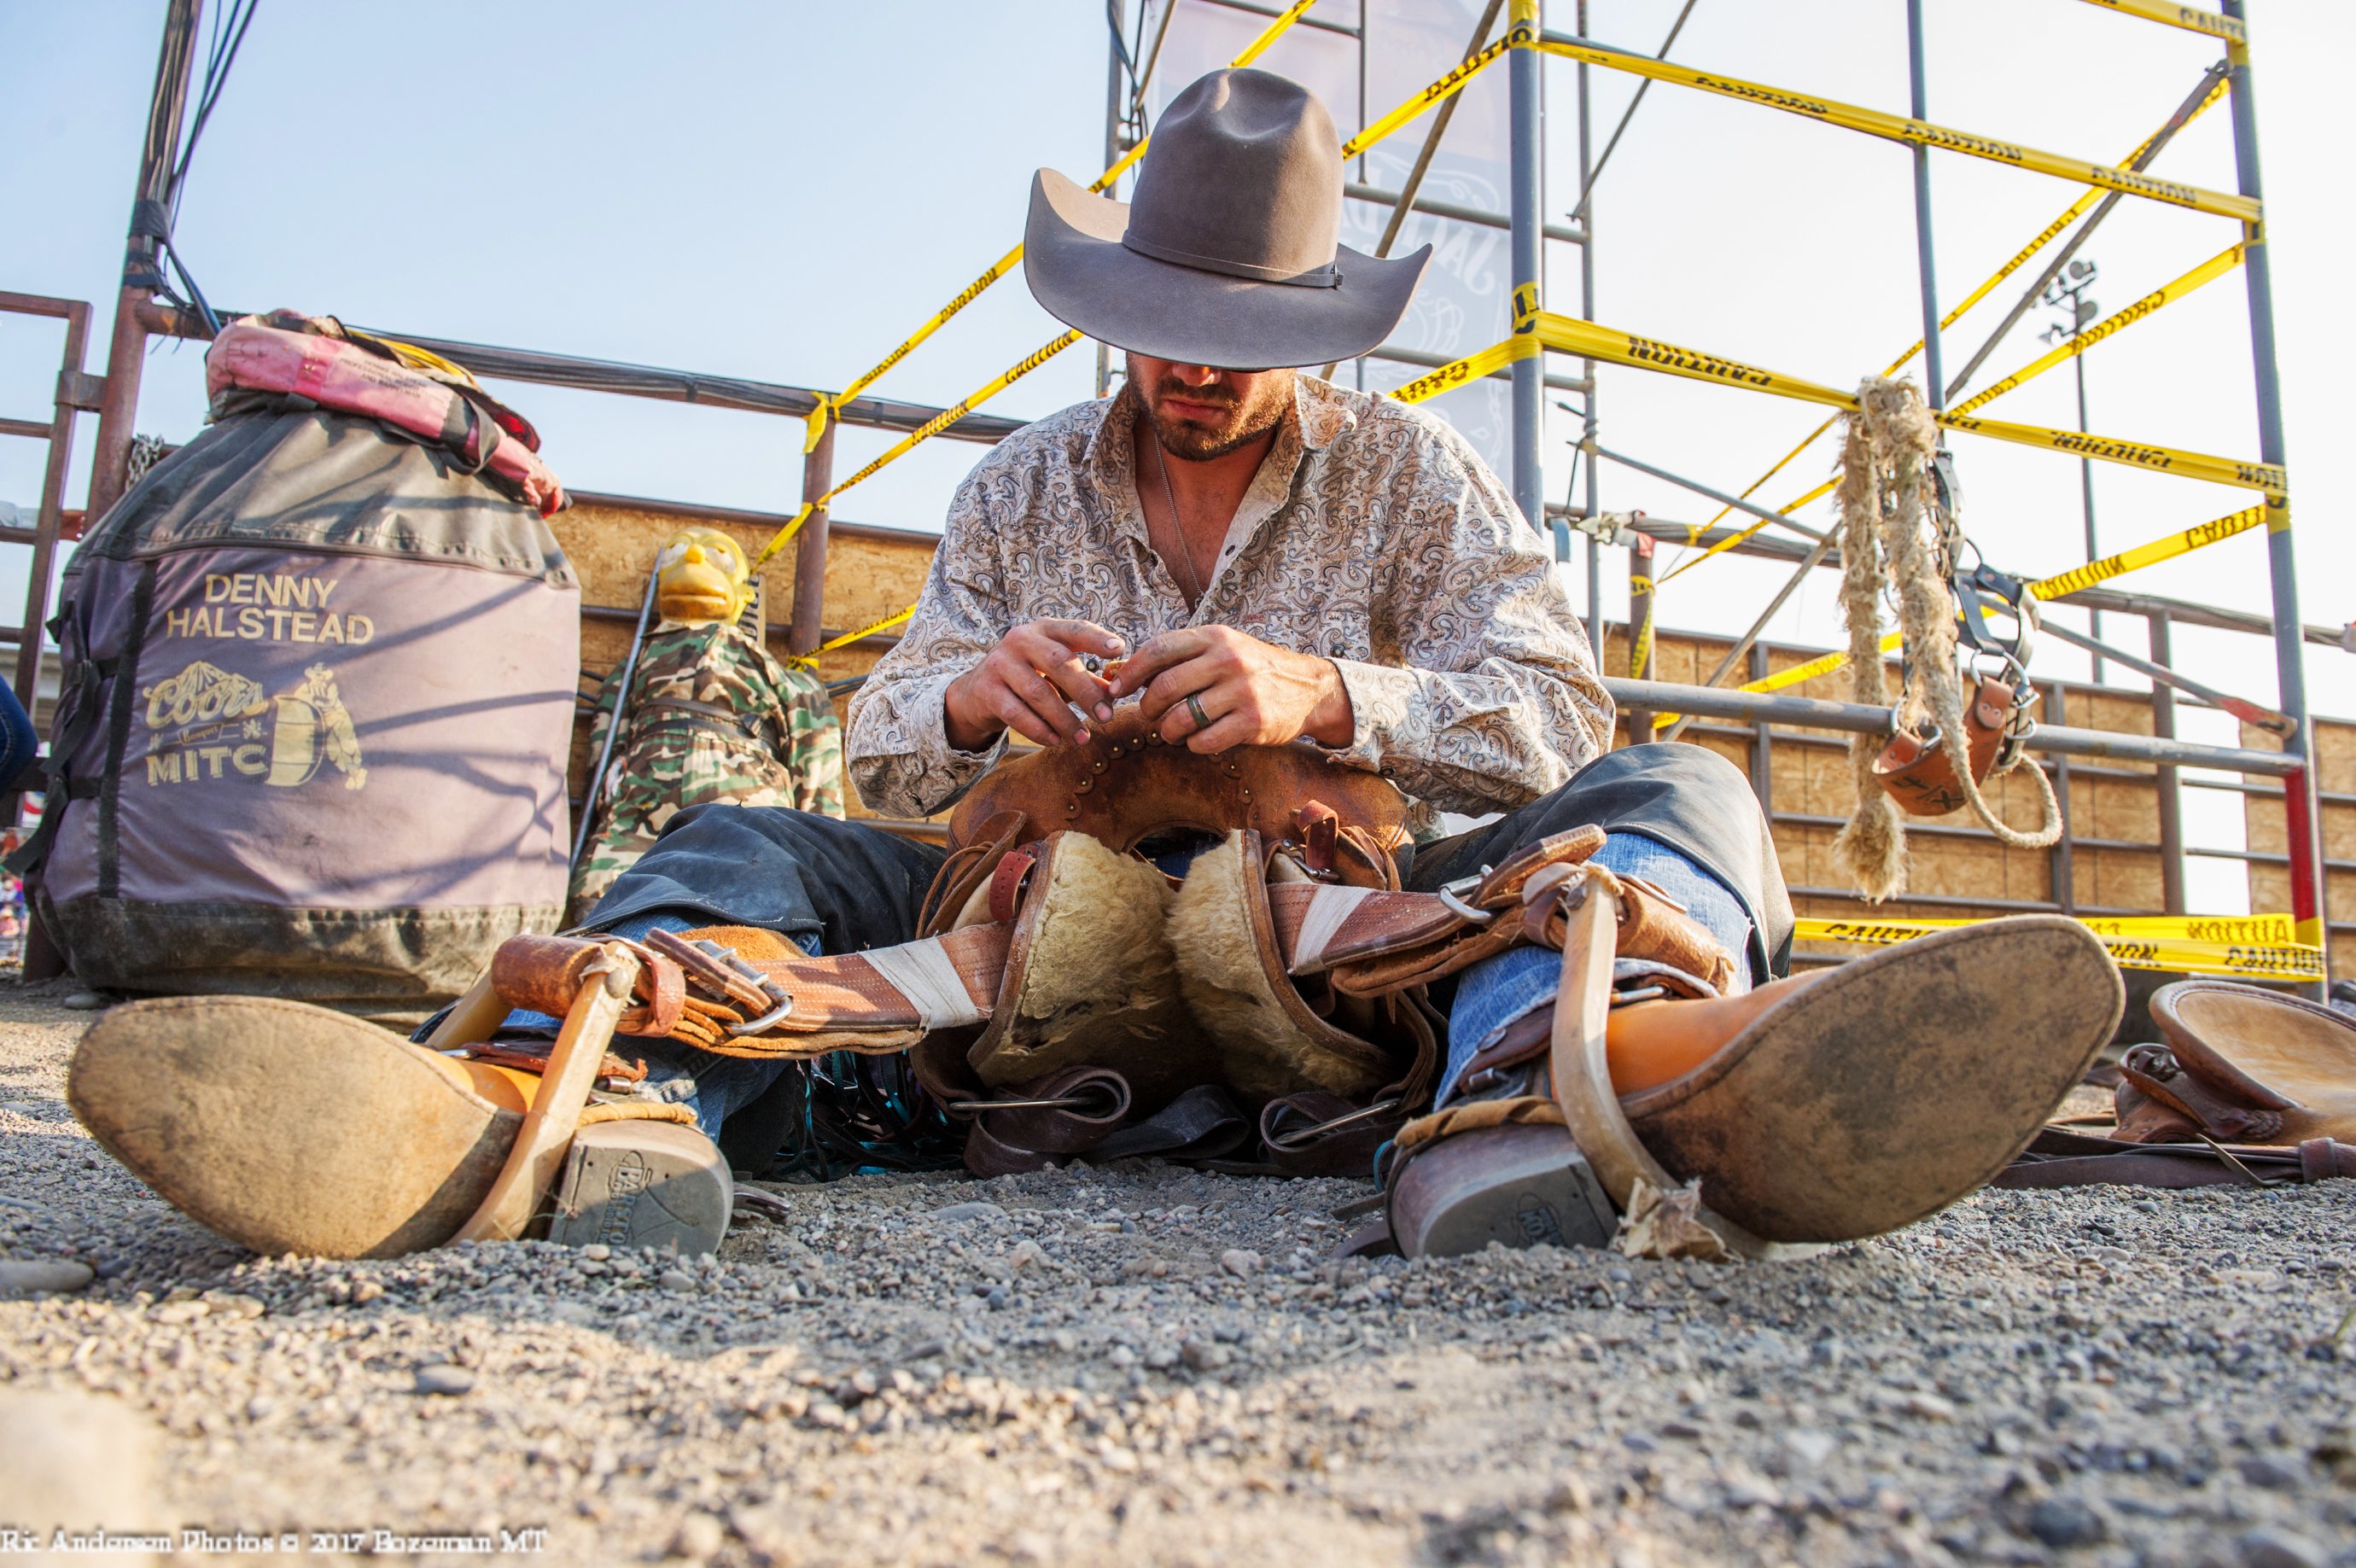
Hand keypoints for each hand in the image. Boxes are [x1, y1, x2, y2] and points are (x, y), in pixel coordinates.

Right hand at [943, 618, 1123, 750]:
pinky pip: (1016, 713)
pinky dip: (1039, 729)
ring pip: (1039, 692)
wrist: (976, 693)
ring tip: (1083, 738)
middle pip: (1059, 661)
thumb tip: (1113, 694)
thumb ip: (1085, 680)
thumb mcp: (1056, 674)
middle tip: (1106, 717)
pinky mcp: (986, 690)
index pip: (1073, 629)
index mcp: (1043, 629)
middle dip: (1086, 692)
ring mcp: (999, 663)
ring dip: (1065, 719)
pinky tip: (1055, 740)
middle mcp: (1020, 640)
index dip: (1095, 638)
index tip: (1118, 649)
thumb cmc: (1029, 678)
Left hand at [1105, 625, 1353, 752]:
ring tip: (1172, 731)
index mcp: (1215, 637)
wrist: (1308, 688)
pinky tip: (1199, 740)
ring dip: (1167, 730)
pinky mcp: (1253, 723)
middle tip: (1148, 714)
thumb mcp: (1221, 648)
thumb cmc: (1252, 668)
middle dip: (1147, 707)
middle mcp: (1228, 660)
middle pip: (1165, 687)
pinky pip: (1204, 741)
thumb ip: (1179, 657)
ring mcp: (1243, 692)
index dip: (1130, 672)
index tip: (1115, 688)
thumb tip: (1119, 673)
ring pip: (1181, 718)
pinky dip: (1193, 745)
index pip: (1159, 650)